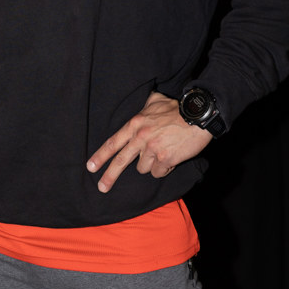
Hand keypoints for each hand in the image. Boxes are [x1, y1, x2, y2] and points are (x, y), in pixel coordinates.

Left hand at [86, 91, 211, 191]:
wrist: (198, 116)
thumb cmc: (177, 108)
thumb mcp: (156, 100)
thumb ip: (145, 105)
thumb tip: (143, 104)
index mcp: (135, 124)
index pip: (113, 142)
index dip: (101, 155)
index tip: (90, 167)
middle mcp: (141, 137)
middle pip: (121, 161)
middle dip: (109, 176)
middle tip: (102, 187)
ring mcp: (153, 149)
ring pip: (144, 168)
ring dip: (152, 164)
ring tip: (163, 151)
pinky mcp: (166, 159)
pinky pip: (159, 172)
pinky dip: (165, 168)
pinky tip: (172, 157)